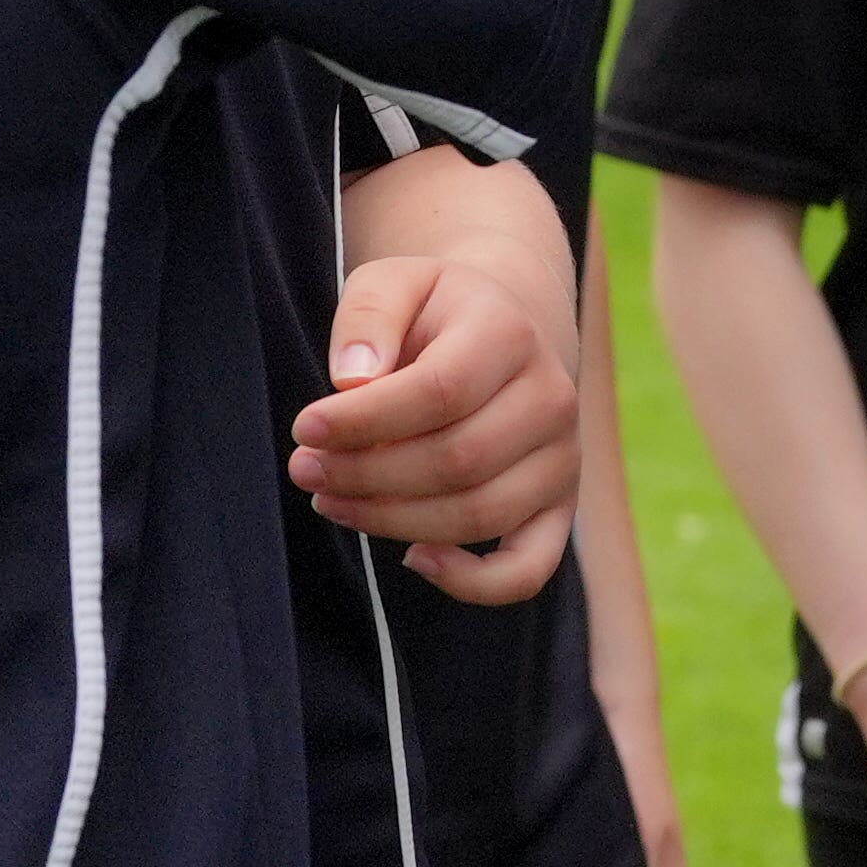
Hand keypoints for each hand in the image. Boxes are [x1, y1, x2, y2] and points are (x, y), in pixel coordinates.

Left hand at [291, 254, 578, 597]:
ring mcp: (561, 458)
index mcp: (510, 333)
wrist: (502, 332)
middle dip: (366, 474)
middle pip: (456, 459)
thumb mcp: (394, 283)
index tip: (305, 427)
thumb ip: (368, 315)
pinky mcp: (558, 507)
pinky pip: (529, 568)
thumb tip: (353, 380)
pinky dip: (472, 583)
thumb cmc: (433, 313)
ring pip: (479, 514)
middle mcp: (551, 397)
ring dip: (392, 520)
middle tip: (305, 468)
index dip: (365, 421)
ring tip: (332, 501)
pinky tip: (414, 558)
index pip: (440, 391)